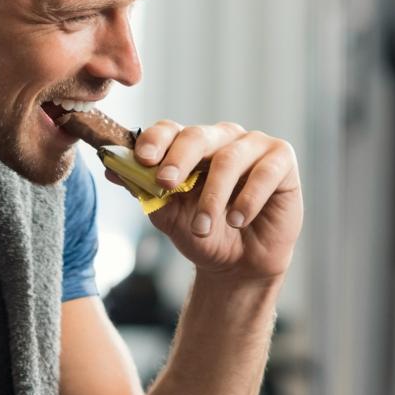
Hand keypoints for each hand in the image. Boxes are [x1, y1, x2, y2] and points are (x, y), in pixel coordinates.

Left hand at [108, 120, 302, 282]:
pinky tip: (237, 219)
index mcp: (190, 146)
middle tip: (165, 184)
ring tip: (202, 227)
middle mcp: (221, 139)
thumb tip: (112, 170)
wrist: (238, 265)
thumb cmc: (203, 234)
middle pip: (197, 136)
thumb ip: (144, 191)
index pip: (170, 129)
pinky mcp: (282, 161)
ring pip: (229, 158)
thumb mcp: (168, 216)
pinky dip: (248, 198)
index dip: (155, 141)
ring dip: (212, 196)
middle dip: (178, 159)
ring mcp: (254, 146)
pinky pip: (265, 171)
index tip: (142, 160)